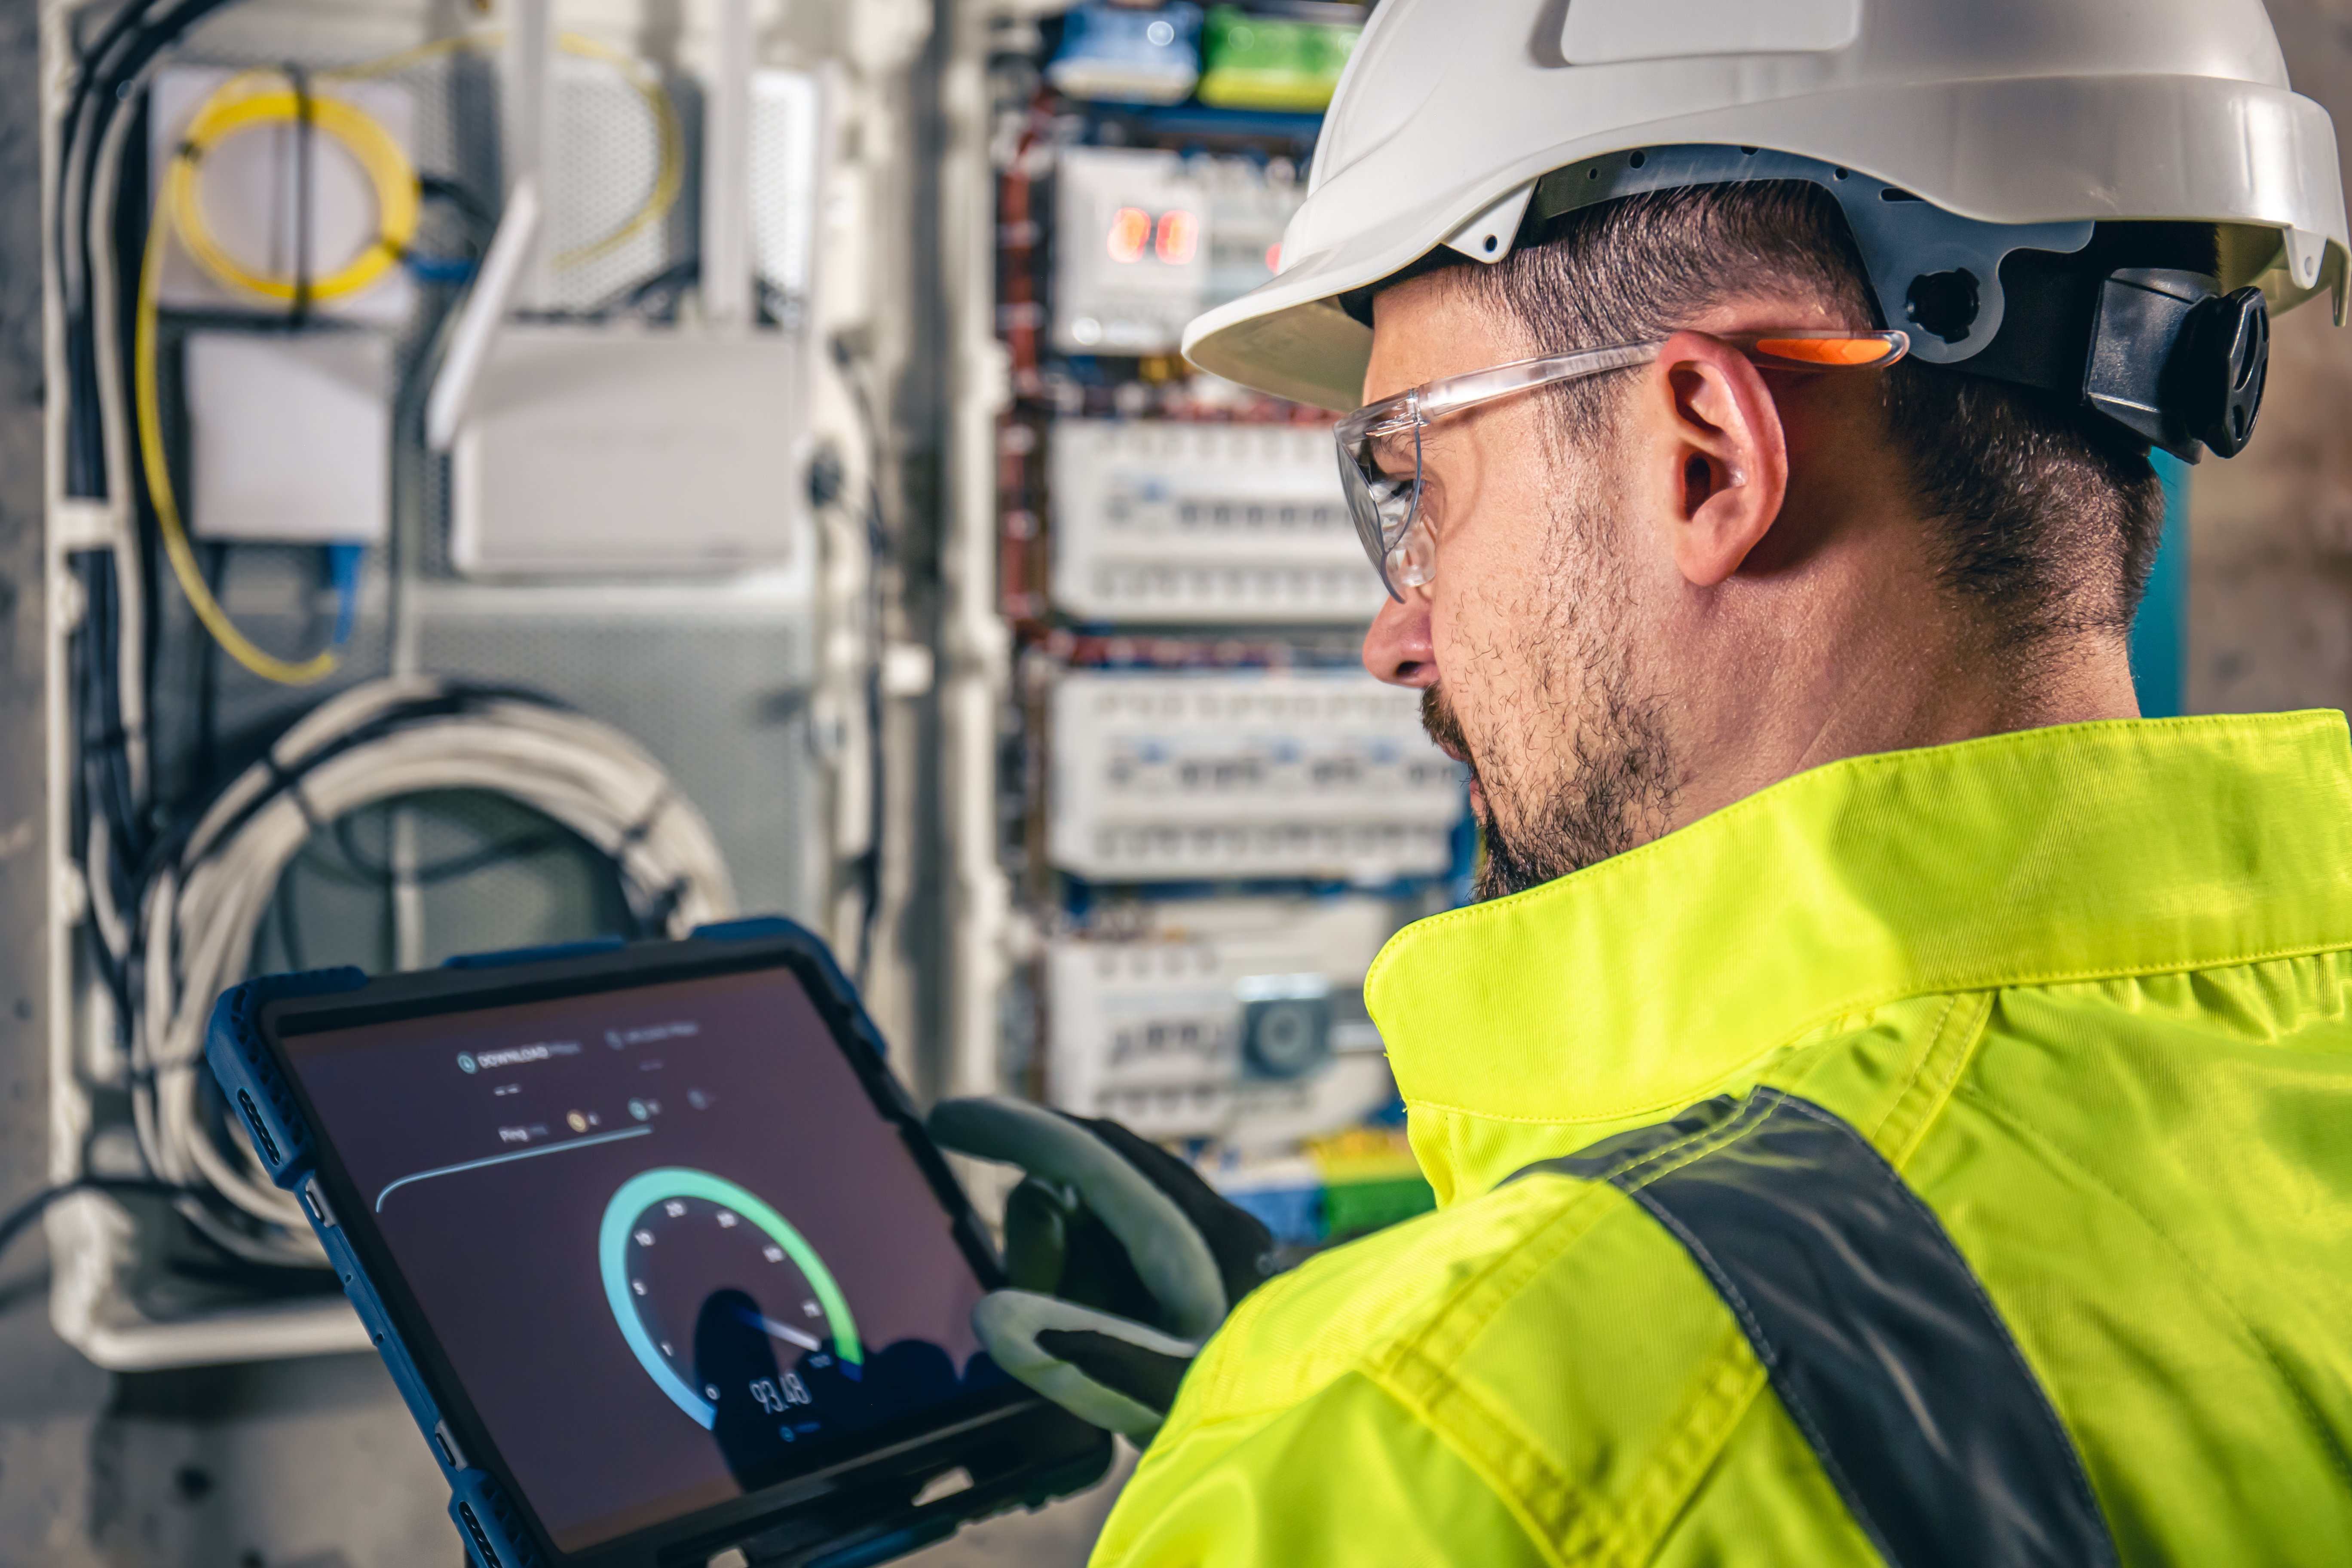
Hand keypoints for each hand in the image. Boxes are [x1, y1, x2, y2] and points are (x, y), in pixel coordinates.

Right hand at [928, 1097, 1278, 1440]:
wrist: (1335, 1436)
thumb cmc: (1263, 1414)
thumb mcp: (1168, 1393)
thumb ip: (1080, 1352)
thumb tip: (991, 1315)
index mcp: (1200, 1234)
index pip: (1091, 1153)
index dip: (1013, 1130)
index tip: (944, 1118)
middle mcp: (1203, 1222)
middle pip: (1087, 1176)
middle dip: (1039, 1231)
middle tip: (1032, 1311)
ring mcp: (1205, 1245)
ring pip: (1098, 1217)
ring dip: (1064, 1270)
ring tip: (1087, 1356)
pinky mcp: (1204, 1274)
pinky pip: (1120, 1253)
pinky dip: (1087, 1287)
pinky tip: (1102, 1346)